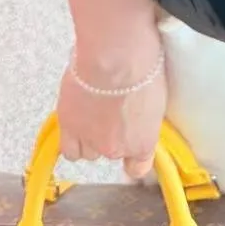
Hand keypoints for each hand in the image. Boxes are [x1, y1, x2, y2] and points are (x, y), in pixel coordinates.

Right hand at [57, 26, 167, 179]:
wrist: (115, 56)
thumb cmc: (143, 66)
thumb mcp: (156, 98)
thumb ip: (144, 120)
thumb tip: (136, 117)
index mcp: (142, 143)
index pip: (138, 168)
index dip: (132, 157)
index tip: (131, 143)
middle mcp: (116, 149)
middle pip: (111, 153)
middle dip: (111, 135)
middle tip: (112, 111)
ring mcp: (90, 140)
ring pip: (87, 152)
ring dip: (89, 137)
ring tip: (92, 112)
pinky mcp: (68, 126)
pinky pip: (68, 147)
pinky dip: (71, 138)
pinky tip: (76, 121)